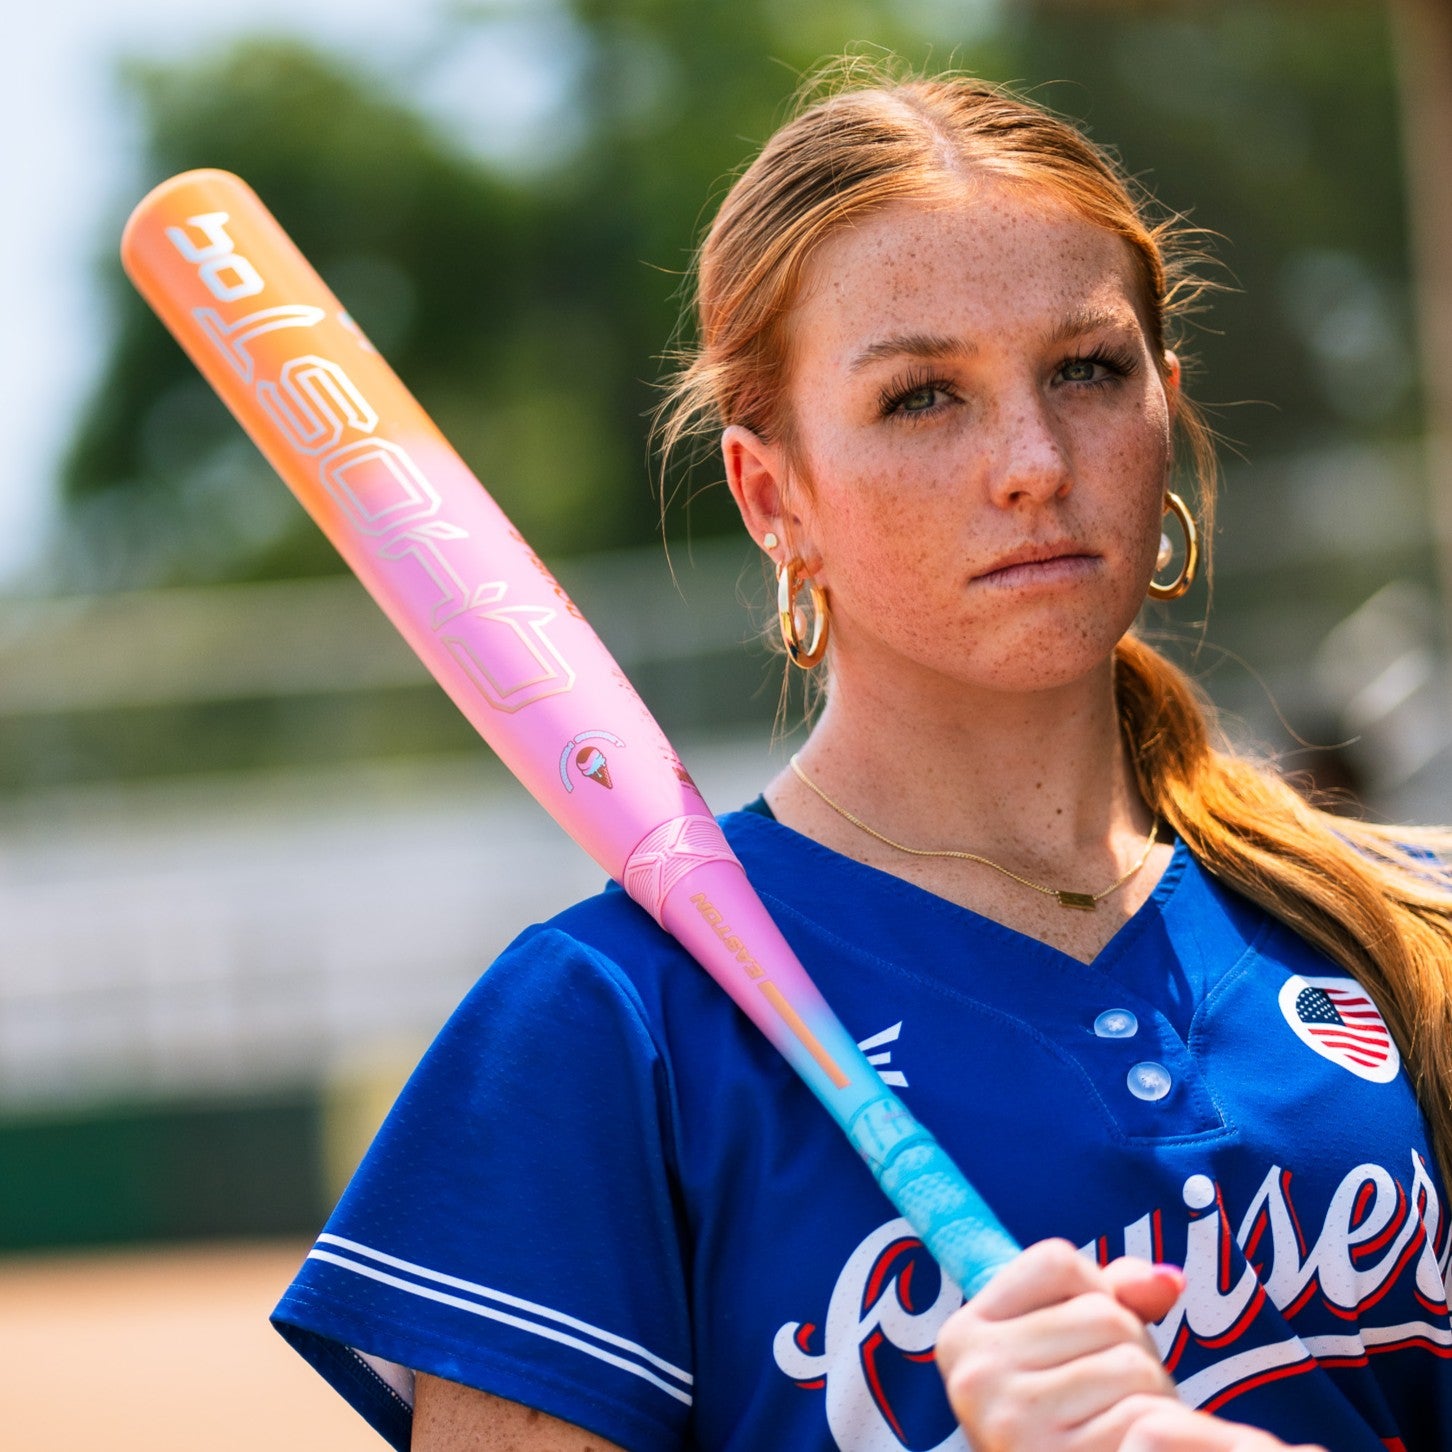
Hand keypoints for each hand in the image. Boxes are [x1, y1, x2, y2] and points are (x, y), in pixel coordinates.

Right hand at [934, 1241, 1324, 1450]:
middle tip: (1114, 1401)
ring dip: (1154, 1397)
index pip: (1057, 1261)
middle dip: (1134, 1351)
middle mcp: (978, 1375)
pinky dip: (1172, 1431)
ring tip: (1124, 1430)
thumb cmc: (1065, 1432)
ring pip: (1134, 1364)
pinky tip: (1147, 1447)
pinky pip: (1148, 1419)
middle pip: (1106, 1314)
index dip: (1096, 1291)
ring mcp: (1015, 1423)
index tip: (1085, 1341)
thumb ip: (1111, 1298)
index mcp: (965, 1335)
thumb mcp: (1063, 1355)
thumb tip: (1170, 1281)